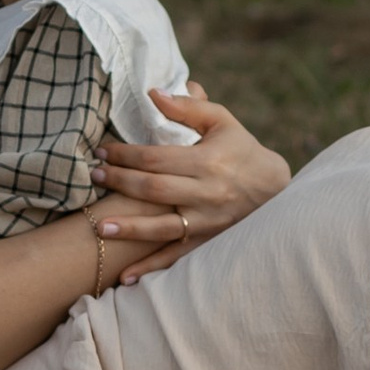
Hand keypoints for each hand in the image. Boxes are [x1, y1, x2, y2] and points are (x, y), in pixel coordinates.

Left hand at [98, 88, 289, 283]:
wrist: (274, 188)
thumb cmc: (240, 148)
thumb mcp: (220, 120)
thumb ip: (187, 107)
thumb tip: (152, 92)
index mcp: (208, 162)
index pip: (157, 159)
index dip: (126, 155)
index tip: (102, 151)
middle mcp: (207, 194)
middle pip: (155, 190)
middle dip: (121, 183)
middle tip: (94, 176)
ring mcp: (207, 222)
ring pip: (163, 228)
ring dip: (130, 229)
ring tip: (100, 229)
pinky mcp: (207, 241)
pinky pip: (176, 257)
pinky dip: (152, 267)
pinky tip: (126, 277)